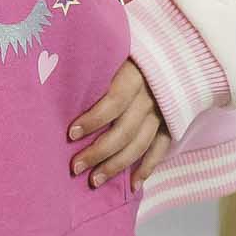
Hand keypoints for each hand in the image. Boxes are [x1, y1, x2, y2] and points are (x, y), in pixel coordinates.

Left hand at [67, 58, 169, 193]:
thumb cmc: (135, 52)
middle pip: (124, 130)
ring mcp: (162, 112)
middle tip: (75, 167)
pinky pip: (160, 149)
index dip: (94, 119)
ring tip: (95, 180)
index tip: (71, 133)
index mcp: (136, 75)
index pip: (114, 101)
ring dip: (117, 165)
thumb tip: (56, 68)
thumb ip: (98, 64)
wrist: (178, 52)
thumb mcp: (118, 50)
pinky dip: (147, 168)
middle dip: (99, 151)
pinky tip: (132, 185)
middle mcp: (151, 97)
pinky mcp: (171, 123)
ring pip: (140, 144)